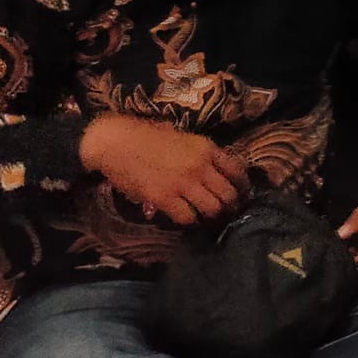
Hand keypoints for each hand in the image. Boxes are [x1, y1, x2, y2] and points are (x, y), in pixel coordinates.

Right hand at [80, 113, 248, 225]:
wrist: (115, 141)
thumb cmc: (144, 135)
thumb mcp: (181, 136)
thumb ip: (198, 153)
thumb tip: (210, 170)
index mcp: (206, 148)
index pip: (237, 170)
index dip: (242, 186)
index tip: (242, 194)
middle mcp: (200, 166)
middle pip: (229, 194)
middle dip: (231, 206)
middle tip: (227, 213)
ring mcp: (183, 182)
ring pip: (213, 208)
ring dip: (212, 216)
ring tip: (210, 221)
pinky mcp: (164, 197)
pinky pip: (188, 217)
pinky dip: (190, 222)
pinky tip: (188, 221)